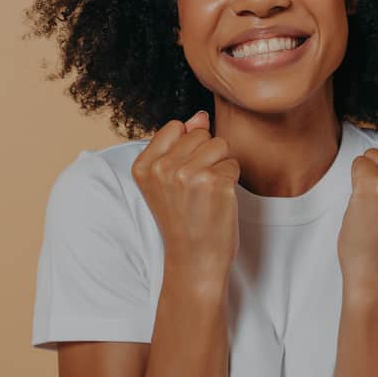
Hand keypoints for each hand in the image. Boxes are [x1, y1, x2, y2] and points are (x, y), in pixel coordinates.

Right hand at [131, 110, 239, 280]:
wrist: (194, 259)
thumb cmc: (183, 219)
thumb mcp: (169, 180)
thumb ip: (180, 143)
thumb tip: (200, 116)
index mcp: (144, 165)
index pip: (176, 127)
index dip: (187, 148)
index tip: (181, 177)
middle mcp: (163, 168)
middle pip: (200, 134)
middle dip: (205, 156)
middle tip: (196, 189)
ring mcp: (189, 175)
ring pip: (220, 145)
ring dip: (220, 166)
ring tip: (207, 193)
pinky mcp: (216, 183)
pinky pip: (233, 163)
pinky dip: (231, 181)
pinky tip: (218, 201)